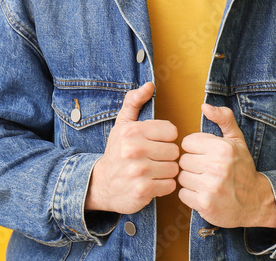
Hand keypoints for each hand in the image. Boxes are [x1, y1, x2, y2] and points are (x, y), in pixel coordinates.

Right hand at [85, 81, 179, 214]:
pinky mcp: (143, 191)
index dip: (166, 138)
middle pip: (174, 151)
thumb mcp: (122, 124)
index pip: (171, 131)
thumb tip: (149, 85)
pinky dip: (164, 186)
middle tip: (154, 159)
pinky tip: (152, 183)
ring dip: (166, 172)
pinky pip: (170, 185)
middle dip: (166, 156)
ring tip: (153, 171)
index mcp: (133, 131)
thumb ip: (134, 102)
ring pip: (173, 169)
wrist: (101, 184)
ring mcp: (138, 171)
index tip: (155, 143)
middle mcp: (134, 150)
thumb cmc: (117, 152)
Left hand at [177, 103, 275, 228]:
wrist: (256, 201)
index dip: (196, 148)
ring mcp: (210, 187)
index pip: (188, 142)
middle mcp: (217, 167)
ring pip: (181, 177)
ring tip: (205, 181)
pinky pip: (182, 194)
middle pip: (184, 160)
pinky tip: (204, 193)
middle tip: (206, 170)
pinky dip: (191, 195)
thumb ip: (223, 118)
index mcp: (222, 148)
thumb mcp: (237, 140)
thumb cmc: (243, 168)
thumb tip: (204, 106)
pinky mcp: (204, 205)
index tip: (206, 154)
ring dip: (190, 180)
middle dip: (193, 165)